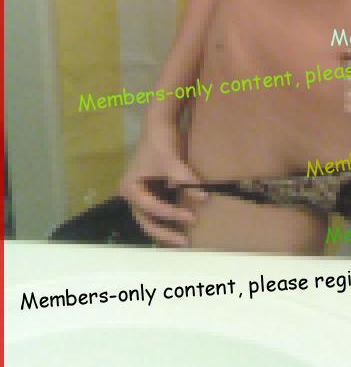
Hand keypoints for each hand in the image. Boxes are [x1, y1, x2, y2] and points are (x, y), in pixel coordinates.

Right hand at [119, 118, 205, 245]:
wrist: (161, 124)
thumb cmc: (161, 141)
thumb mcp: (172, 160)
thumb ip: (186, 179)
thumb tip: (204, 198)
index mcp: (130, 189)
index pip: (152, 208)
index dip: (172, 214)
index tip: (192, 217)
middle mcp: (132, 195)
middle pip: (146, 221)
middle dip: (164, 233)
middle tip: (184, 242)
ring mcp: (141, 194)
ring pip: (151, 218)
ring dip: (166, 228)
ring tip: (183, 239)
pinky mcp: (151, 191)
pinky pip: (160, 209)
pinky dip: (169, 217)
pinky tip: (182, 224)